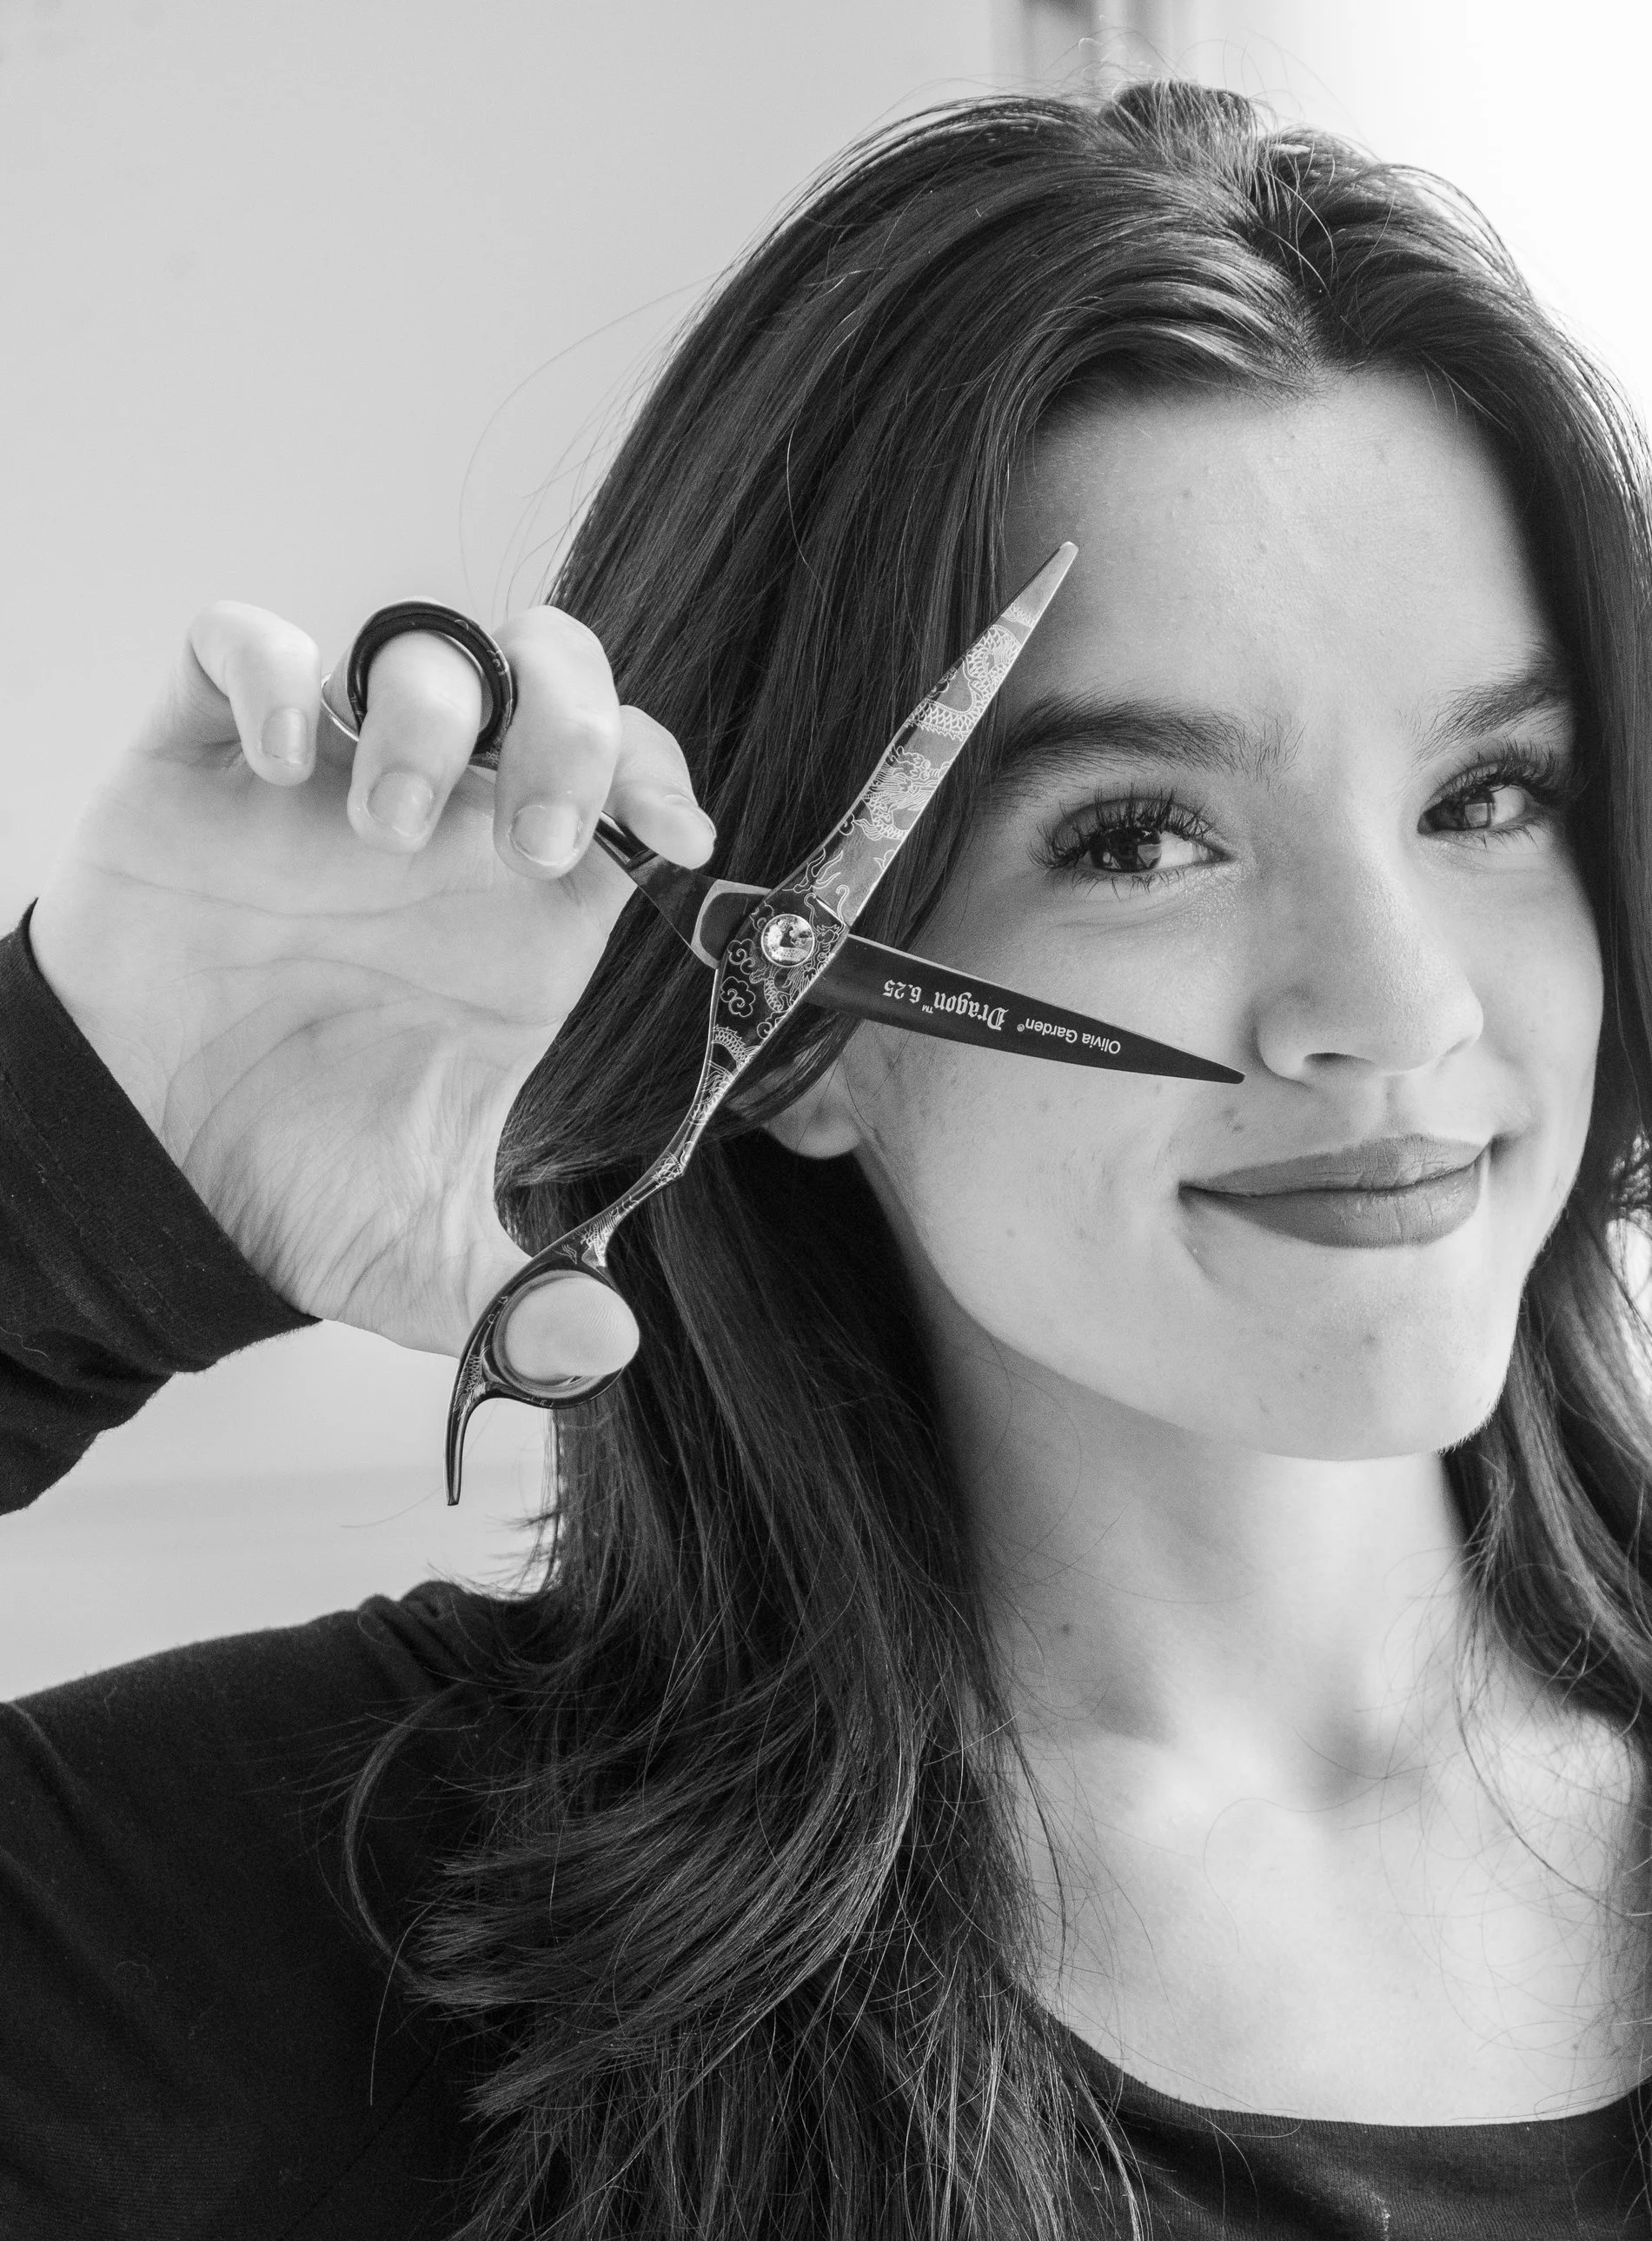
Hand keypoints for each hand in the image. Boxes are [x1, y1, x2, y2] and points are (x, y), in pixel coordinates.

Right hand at [27, 602, 716, 1385]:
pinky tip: (278, 765)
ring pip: (416, 649)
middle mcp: (440, 832)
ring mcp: (322, 785)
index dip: (663, 781)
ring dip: (429, 717)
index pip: (629, 788)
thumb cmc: (286, 1187)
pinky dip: (270, 673)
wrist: (134, 1176)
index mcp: (520, 918)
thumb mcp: (421, 1265)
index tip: (677, 843)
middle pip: (550, 679)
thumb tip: (605, 1344)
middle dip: (572, 724)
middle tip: (538, 840)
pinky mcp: (202, 762)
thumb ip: (522, 1302)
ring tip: (386, 836)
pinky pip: (242, 644)